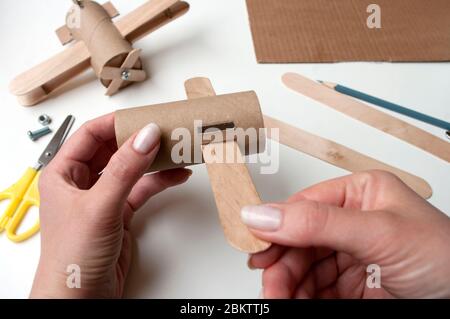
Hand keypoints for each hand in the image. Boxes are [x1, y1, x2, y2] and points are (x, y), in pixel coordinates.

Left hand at [31, 113, 190, 297]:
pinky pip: (142, 189)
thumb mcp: (99, 206)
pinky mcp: (120, 213)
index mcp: (63, 173)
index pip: (91, 135)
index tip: (145, 117)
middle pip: (114, 150)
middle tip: (166, 130)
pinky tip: (177, 175)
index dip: (118, 123)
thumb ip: (125, 169)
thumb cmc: (72, 257)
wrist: (82, 299)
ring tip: (177, 149)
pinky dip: (160, 181)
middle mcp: (82, 182)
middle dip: (140, 140)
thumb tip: (145, 136)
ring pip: (132, 169)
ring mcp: (103, 197)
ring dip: (154, 160)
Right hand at [241, 171, 449, 298]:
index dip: (275, 226)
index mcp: (359, 195)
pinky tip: (296, 302)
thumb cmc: (448, 259)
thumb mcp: (379, 233)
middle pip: (298, 241)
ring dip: (288, 286)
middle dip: (282, 264)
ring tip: (281, 299)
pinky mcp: (352, 286)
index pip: (303, 206)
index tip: (254, 247)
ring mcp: (350, 256)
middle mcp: (352, 222)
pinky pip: (315, 289)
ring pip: (303, 268)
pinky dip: (301, 298)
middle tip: (270, 285)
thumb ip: (317, 223)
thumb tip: (262, 214)